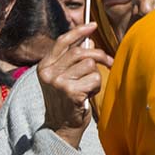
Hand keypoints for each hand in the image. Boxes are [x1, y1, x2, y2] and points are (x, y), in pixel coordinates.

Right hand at [37, 23, 108, 148]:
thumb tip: (89, 41)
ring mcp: (58, 82)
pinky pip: (94, 79)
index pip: (62, 41)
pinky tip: (88, 95)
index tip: (92, 26)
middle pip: (80, 52)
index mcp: (45, 66)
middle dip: (99, 55)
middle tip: (109, 61)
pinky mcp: (71, 91)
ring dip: (95, 76)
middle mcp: (49, 72)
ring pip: (89, 65)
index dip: (79, 31)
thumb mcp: (63, 78)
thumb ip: (71, 60)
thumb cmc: (66, 101)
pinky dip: (96, 87)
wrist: (60, 128)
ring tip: (88, 88)